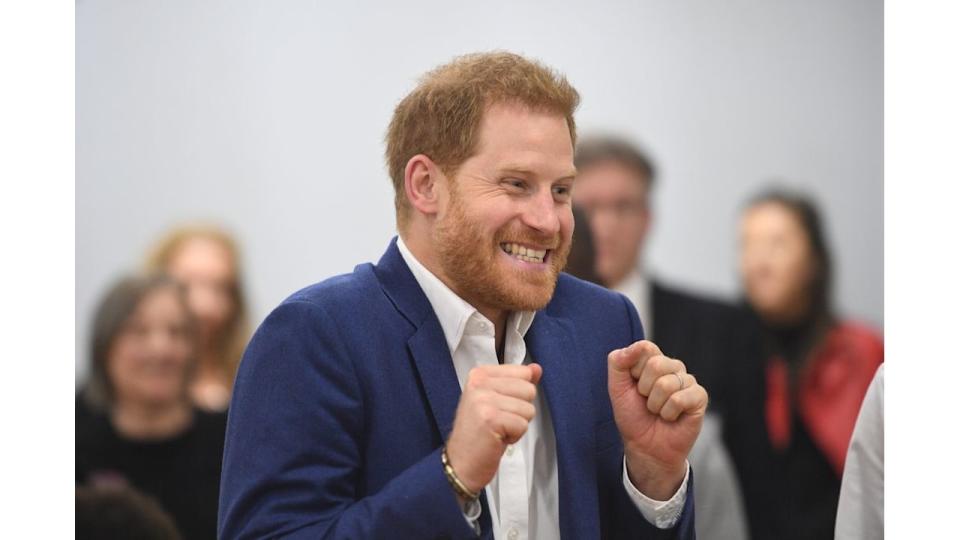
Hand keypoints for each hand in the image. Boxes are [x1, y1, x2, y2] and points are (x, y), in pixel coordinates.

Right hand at [445, 364, 541, 493]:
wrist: (460, 463)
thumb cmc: (480, 434)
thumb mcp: (497, 401)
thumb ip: (517, 382)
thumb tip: (537, 368)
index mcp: (480, 374)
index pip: (523, 372)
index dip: (519, 395)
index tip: (500, 407)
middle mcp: (479, 383)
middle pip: (529, 389)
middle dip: (521, 411)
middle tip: (499, 421)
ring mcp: (483, 399)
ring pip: (528, 408)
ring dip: (518, 425)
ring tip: (498, 430)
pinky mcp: (490, 418)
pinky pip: (522, 424)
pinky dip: (514, 436)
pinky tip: (497, 438)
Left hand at [607, 340, 707, 499]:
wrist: (645, 447)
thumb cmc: (632, 416)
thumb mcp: (616, 387)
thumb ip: (618, 362)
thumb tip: (637, 345)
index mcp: (654, 360)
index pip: (645, 348)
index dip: (634, 370)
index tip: (633, 387)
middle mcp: (673, 367)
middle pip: (656, 364)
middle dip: (643, 389)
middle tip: (646, 401)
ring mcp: (688, 381)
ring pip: (666, 384)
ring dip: (655, 405)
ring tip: (658, 411)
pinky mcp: (699, 397)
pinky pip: (680, 399)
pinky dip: (668, 413)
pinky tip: (671, 418)